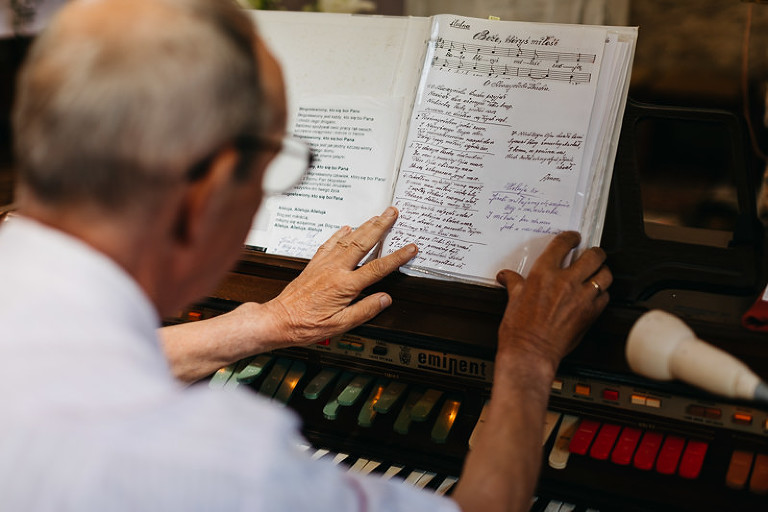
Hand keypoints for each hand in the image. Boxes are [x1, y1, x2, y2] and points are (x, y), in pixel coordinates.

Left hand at [262, 207, 416, 344]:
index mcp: (345, 286)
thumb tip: (384, 299)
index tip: (409, 248)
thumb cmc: (307, 325)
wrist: (280, 320)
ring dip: (364, 226)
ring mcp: (324, 265)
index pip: (377, 268)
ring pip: (348, 240)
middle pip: (363, 243)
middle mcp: (335, 270)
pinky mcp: (314, 264)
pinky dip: (340, 234)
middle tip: (392, 213)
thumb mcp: (341, 324)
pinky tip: (346, 228)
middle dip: (380, 226)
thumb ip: (365, 310)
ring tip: (376, 217)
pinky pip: (329, 244)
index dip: (396, 257)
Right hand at [495, 231, 610, 372]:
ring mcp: (581, 297)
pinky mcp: (590, 313)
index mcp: (543, 273)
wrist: (530, 351)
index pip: (562, 244)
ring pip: (605, 274)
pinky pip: (605, 296)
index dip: (571, 237)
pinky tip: (595, 295)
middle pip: (593, 255)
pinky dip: (602, 293)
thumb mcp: (512, 300)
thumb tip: (506, 276)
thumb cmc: (519, 329)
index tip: (573, 238)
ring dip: (602, 271)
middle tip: (593, 254)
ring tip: (598, 272)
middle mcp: (566, 281)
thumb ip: (514, 283)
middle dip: (595, 252)